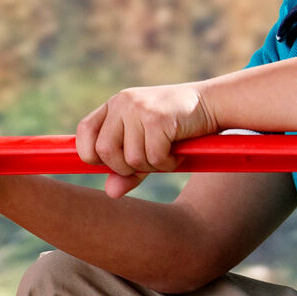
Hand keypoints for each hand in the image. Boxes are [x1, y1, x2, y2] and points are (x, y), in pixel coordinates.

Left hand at [76, 82, 217, 197]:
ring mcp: (139, 109)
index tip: (113, 163)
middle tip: (146, 164)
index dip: (92, 154)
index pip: (83, 132)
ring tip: (166, 156)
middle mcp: (122, 103)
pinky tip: (177, 154)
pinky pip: (153, 157)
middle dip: (124, 168)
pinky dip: (166, 164)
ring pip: (130, 159)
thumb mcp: (147, 146)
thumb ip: (127, 169)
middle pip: (104, 151)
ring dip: (151, 167)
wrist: (213, 103)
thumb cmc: (176, 127)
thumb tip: (110, 193)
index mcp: (113, 106)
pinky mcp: (159, 118)